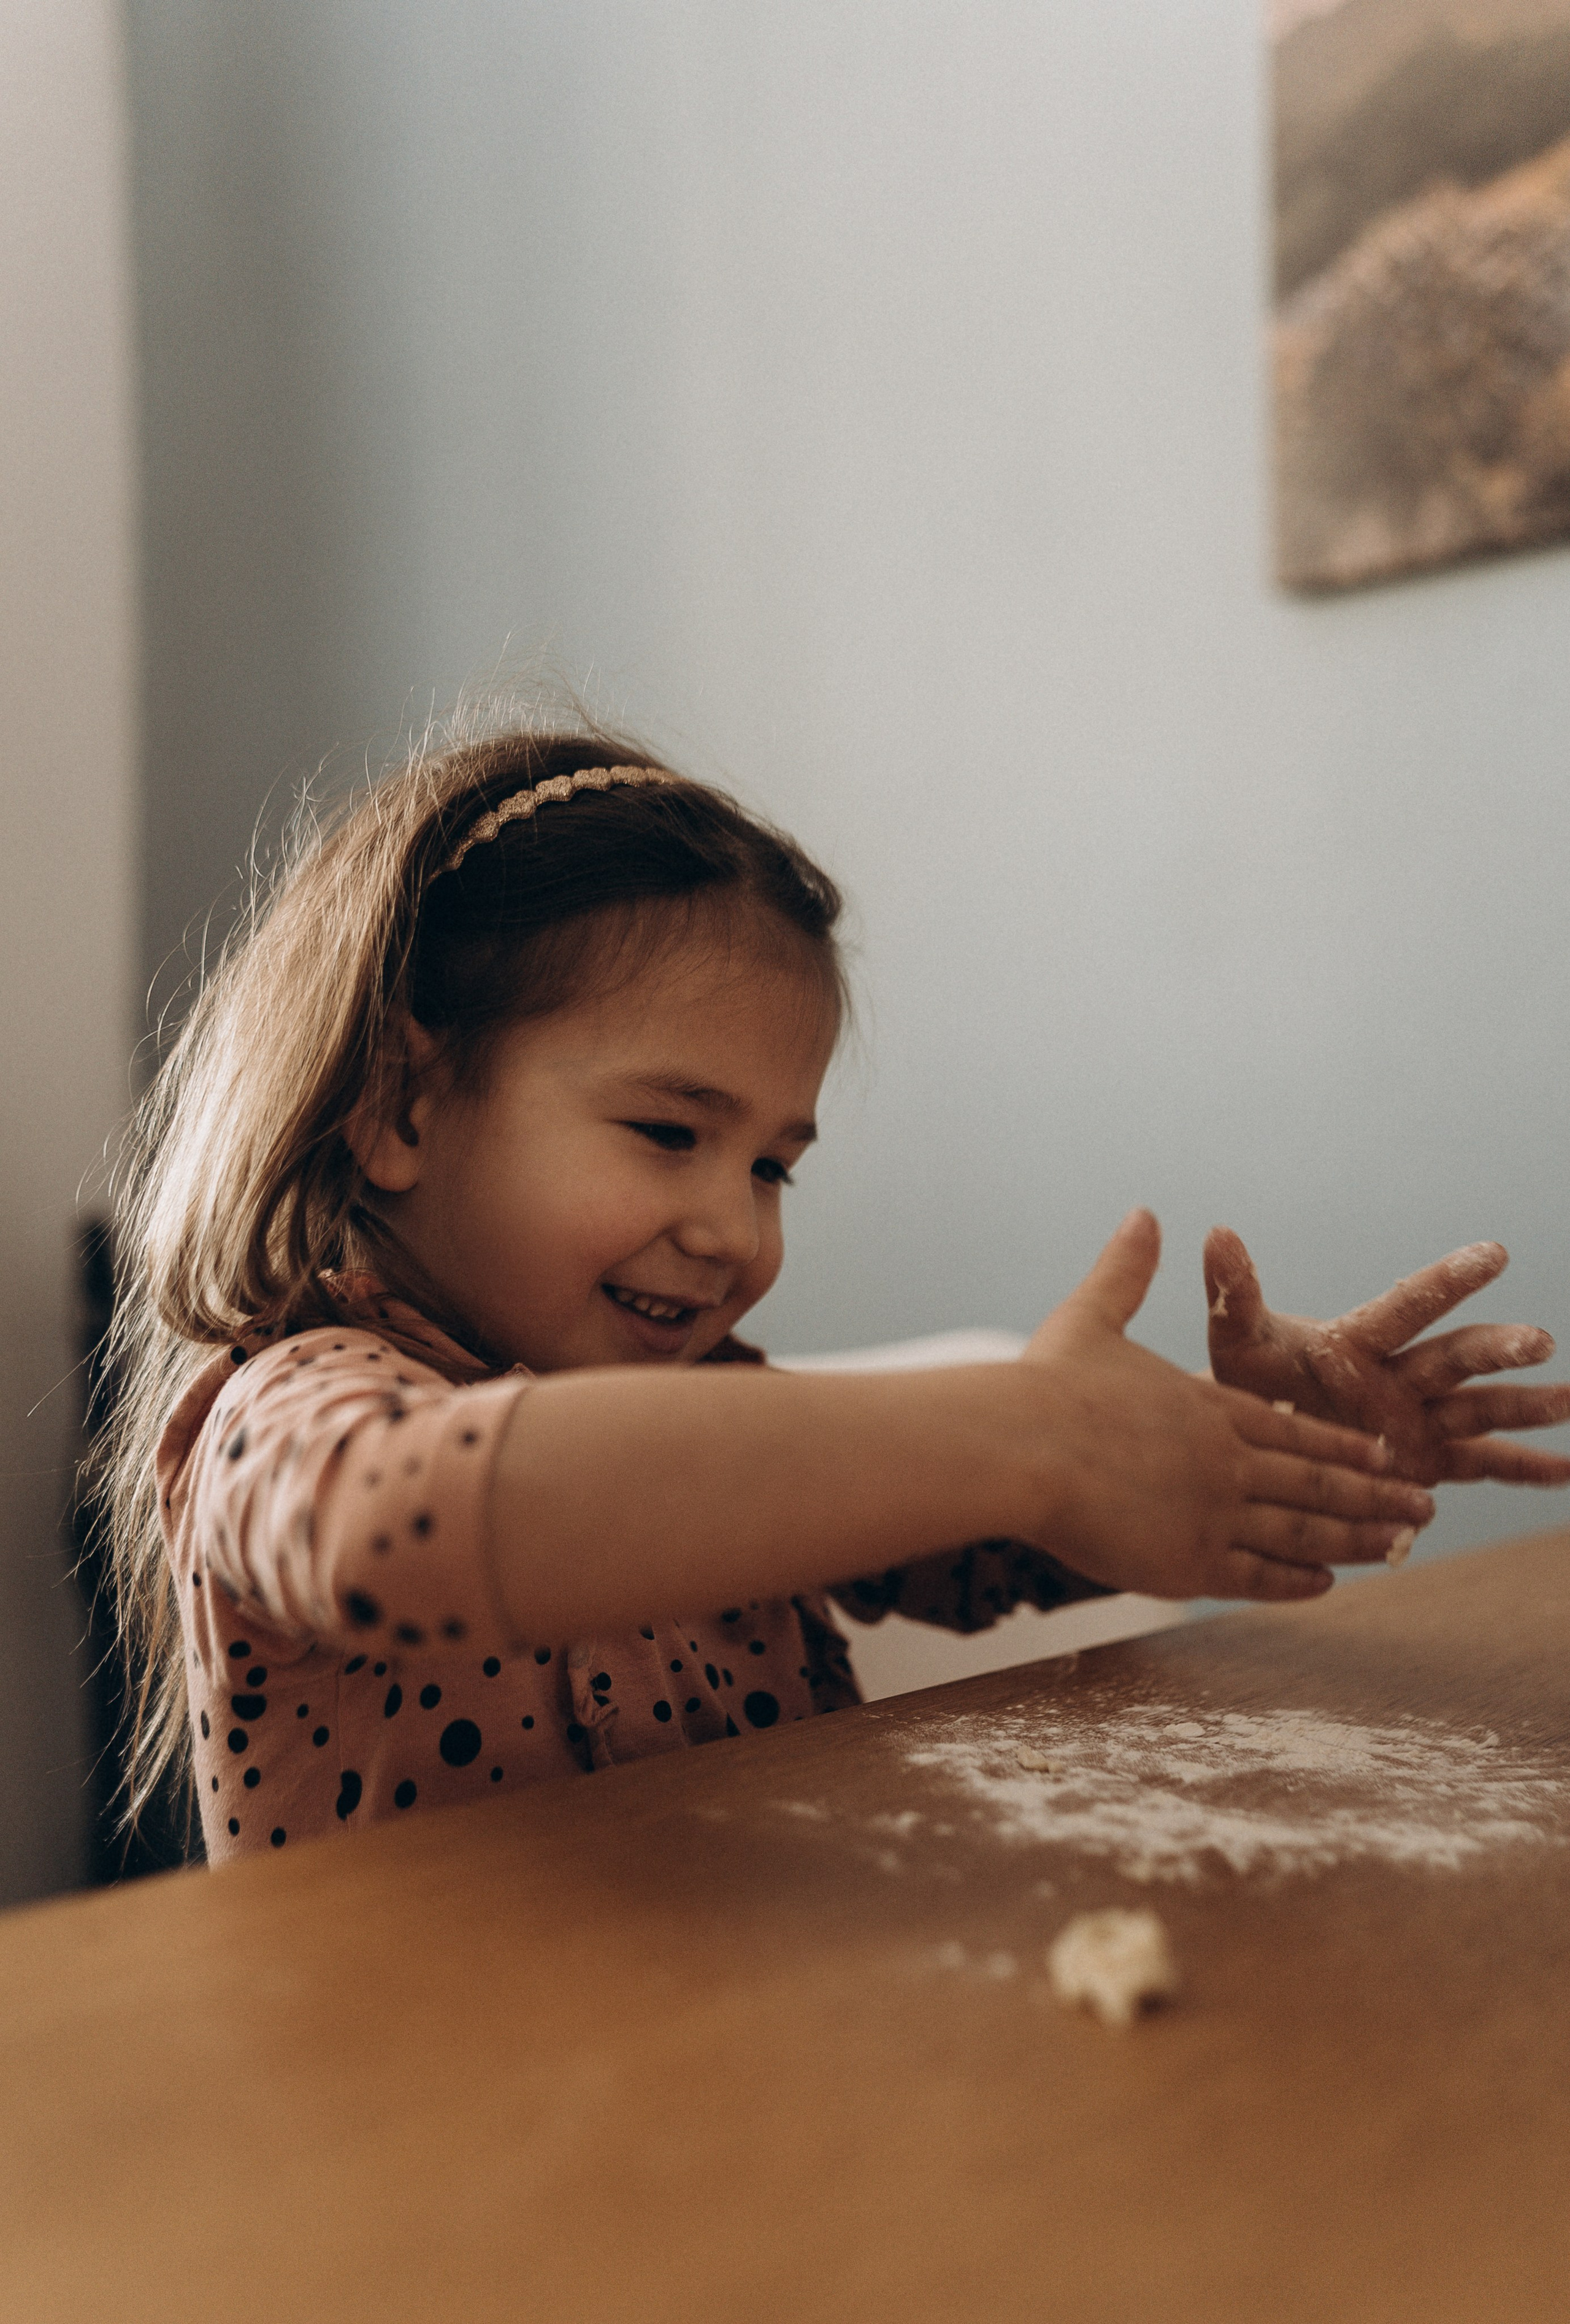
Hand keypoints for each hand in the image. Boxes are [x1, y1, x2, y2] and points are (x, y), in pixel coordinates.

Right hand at [1022, 1211, 1433, 1602]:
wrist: (1019, 1449)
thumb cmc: (1046, 1387)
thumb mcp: (1090, 1318)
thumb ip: (1125, 1272)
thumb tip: (1143, 1213)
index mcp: (1208, 1406)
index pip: (1294, 1429)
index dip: (1342, 1444)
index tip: (1384, 1451)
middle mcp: (1226, 1461)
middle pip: (1318, 1482)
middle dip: (1375, 1493)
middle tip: (1422, 1503)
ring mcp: (1214, 1514)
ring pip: (1305, 1530)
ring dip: (1357, 1538)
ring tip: (1399, 1543)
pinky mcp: (1190, 1564)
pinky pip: (1260, 1577)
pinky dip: (1298, 1580)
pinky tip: (1327, 1582)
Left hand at [1204, 1229, 1569, 1488]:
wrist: (1252, 1445)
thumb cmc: (1246, 1382)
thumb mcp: (1235, 1344)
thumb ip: (1234, 1295)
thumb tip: (1218, 1233)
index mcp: (1356, 1341)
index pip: (1407, 1306)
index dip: (1447, 1282)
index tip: (1493, 1254)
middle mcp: (1398, 1377)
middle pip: (1453, 1358)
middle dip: (1495, 1350)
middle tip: (1536, 1342)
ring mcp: (1418, 1420)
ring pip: (1478, 1410)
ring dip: (1524, 1405)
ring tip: (1567, 1400)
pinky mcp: (1426, 1463)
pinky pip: (1482, 1465)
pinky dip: (1524, 1469)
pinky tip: (1565, 1470)